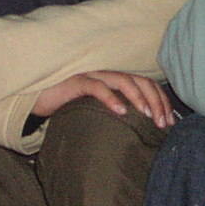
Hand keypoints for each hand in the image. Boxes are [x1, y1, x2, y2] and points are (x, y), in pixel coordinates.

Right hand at [32, 71, 175, 128]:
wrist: (35, 98)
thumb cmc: (67, 106)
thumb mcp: (97, 111)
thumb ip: (115, 113)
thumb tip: (139, 132)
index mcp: (114, 79)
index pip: (146, 84)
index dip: (161, 101)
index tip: (169, 122)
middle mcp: (106, 73)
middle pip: (140, 81)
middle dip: (156, 101)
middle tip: (163, 123)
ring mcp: (91, 75)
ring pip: (123, 80)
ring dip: (139, 98)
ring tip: (148, 116)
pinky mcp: (75, 82)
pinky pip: (96, 87)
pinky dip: (111, 98)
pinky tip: (121, 112)